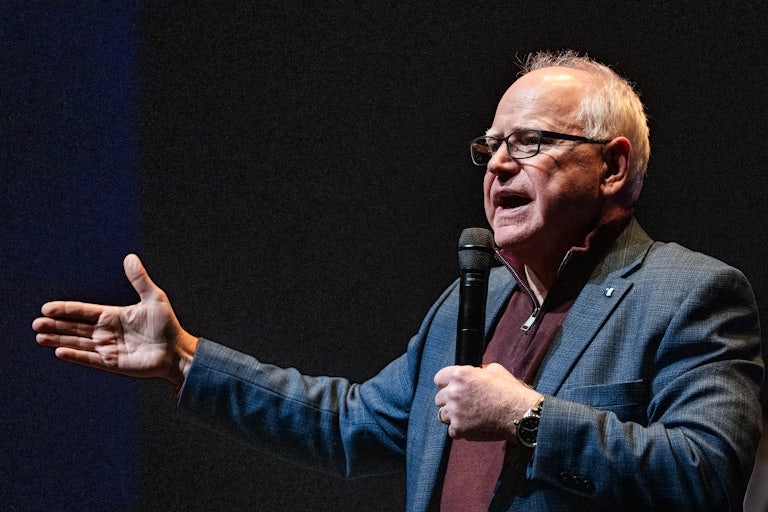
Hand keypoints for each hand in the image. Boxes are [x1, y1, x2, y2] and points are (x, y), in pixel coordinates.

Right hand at [33, 254, 198, 385]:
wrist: (176, 351)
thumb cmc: (167, 325)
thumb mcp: (154, 298)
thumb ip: (139, 279)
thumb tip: (130, 257)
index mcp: (113, 316)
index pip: (84, 312)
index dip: (65, 310)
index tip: (47, 308)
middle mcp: (107, 332)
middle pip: (75, 327)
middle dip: (55, 325)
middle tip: (36, 324)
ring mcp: (109, 348)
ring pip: (78, 343)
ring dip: (59, 339)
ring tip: (40, 337)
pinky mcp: (113, 363)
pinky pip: (90, 359)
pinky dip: (75, 356)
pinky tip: (60, 352)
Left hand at [434, 363, 541, 441]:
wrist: (520, 414)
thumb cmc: (510, 392)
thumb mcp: (495, 370)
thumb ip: (478, 371)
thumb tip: (474, 373)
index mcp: (460, 375)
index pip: (439, 379)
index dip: (447, 384)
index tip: (452, 388)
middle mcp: (454, 392)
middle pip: (439, 398)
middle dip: (449, 401)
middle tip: (464, 404)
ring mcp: (455, 412)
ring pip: (443, 415)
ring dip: (453, 416)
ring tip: (468, 416)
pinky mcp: (459, 429)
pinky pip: (452, 431)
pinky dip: (461, 430)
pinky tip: (473, 426)